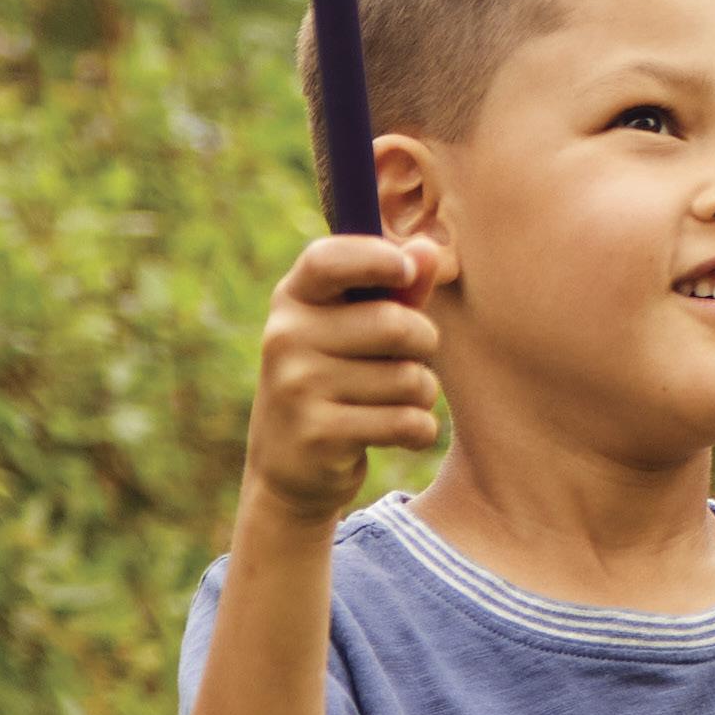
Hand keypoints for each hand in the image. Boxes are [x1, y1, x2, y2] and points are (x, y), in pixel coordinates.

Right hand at [244, 235, 450, 520]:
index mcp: (295, 299)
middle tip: (406, 360)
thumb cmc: (343, 376)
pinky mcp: (317, 434)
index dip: (377, 258)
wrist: (293, 465)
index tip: (407, 271)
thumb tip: (428, 249)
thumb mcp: (365, 327)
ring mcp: (295, 387)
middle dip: (423, 344)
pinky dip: (418, 431)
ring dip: (421, 394)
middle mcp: (285, 337)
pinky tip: (393, 434)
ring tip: (390, 402)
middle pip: (396, 325)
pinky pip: (408, 423)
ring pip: (410, 379)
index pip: (328, 258)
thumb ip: (400, 288)